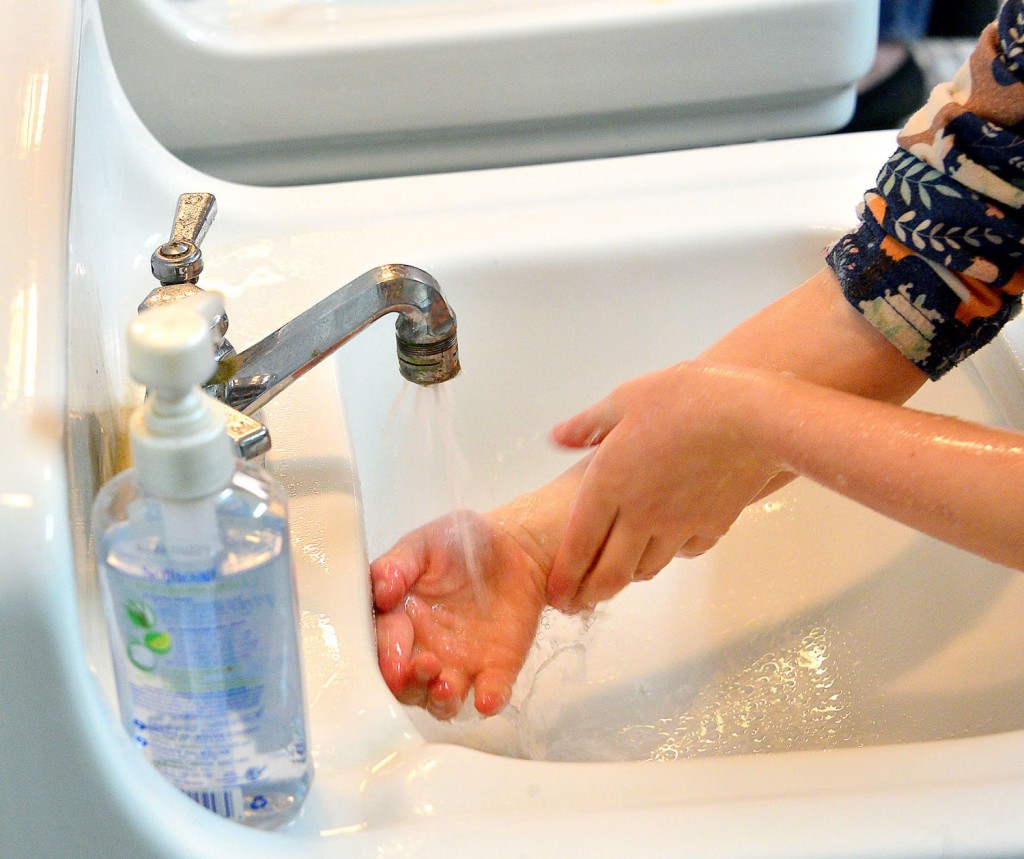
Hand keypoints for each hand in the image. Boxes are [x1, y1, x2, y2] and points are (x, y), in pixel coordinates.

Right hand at [371, 510, 547, 718]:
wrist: (514, 545)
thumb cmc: (462, 544)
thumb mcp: (425, 543)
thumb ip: (397, 565)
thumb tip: (381, 592)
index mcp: (402, 618)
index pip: (385, 646)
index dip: (388, 658)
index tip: (395, 662)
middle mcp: (426, 647)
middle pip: (407, 684)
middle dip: (410, 684)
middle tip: (425, 667)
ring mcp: (461, 662)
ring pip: (441, 700)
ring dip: (441, 701)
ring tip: (448, 687)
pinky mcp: (496, 668)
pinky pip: (491, 693)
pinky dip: (489, 700)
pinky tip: (488, 698)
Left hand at [547, 361, 781, 612]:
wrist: (754, 416)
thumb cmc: (686, 398)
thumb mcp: (625, 399)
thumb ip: (587, 424)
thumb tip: (557, 436)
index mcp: (610, 483)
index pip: (579, 543)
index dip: (564, 575)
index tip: (555, 593)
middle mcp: (641, 513)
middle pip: (611, 572)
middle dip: (591, 594)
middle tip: (579, 603)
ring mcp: (678, 524)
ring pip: (647, 567)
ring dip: (628, 576)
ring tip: (618, 575)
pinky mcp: (713, 525)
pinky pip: (686, 552)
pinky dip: (672, 554)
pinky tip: (668, 544)